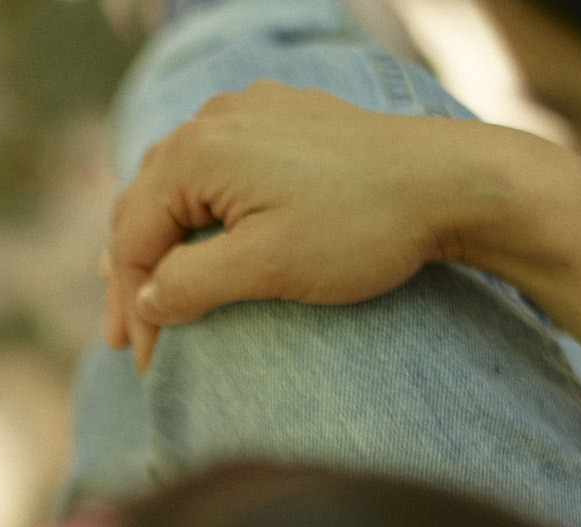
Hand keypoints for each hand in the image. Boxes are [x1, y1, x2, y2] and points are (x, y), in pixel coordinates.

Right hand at [104, 83, 463, 370]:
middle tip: (126, 338)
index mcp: (197, 152)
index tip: (145, 362)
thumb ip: (190, 285)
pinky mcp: (284, 117)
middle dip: (131, 274)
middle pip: (143, 204)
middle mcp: (214, 120)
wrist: (454, 181)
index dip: (132, 306)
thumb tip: (144, 299)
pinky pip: (214, 164)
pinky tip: (196, 231)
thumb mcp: (266, 268)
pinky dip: (194, 207)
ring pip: (175, 181)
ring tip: (146, 286)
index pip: (135, 237)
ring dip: (157, 237)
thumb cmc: (362, 225)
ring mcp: (250, 112)